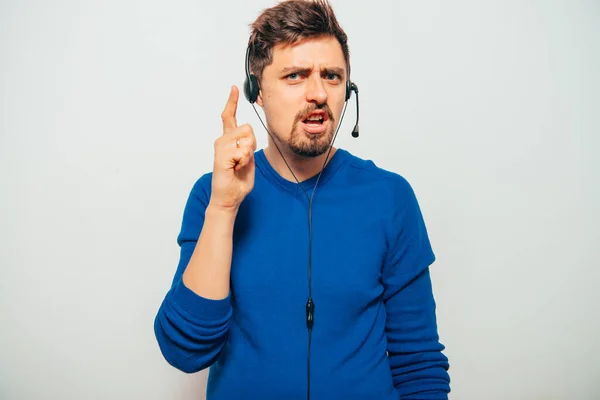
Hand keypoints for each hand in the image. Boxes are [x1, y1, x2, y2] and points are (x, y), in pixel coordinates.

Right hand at [209, 85, 256, 210]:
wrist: (230, 198)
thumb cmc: (238, 180)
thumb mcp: (248, 158)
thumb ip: (248, 144)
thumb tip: (247, 129)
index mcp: (229, 141)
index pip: (229, 117)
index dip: (231, 102)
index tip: (234, 89)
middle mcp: (222, 141)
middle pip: (247, 128)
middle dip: (252, 144)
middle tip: (243, 160)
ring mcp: (220, 148)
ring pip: (246, 138)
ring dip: (248, 153)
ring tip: (238, 165)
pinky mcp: (221, 156)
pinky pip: (242, 151)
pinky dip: (244, 161)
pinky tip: (235, 168)